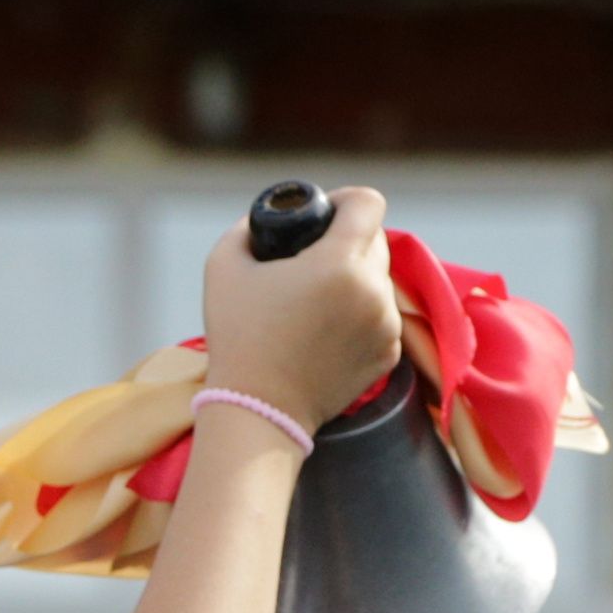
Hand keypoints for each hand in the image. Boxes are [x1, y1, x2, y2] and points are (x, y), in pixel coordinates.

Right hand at [198, 184, 401, 434]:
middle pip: (375, 240)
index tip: (322, 217)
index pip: (368, 202)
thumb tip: (266, 219)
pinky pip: (382, 315)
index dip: (344, 200)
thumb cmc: (237, 338)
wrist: (259, 411)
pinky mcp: (389, 354)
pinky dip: (360, 315)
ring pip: (379, 279)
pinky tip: (326, 332)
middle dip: (346, 242)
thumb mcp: (223, 266)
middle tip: (310, 263)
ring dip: (355, 280)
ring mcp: (387, 326)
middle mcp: (374, 291)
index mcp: (340, 264)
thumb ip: (248, 228)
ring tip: (315, 303)